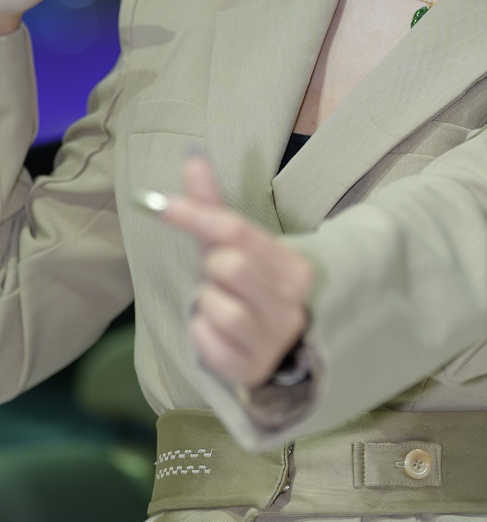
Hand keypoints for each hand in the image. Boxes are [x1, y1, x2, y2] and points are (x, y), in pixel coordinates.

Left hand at [139, 154, 313, 389]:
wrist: (277, 351)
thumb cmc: (251, 288)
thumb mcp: (237, 247)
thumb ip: (213, 204)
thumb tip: (192, 155)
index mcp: (293, 265)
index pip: (238, 230)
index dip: (195, 214)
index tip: (158, 203)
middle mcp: (291, 301)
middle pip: (226, 264)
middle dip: (211, 268)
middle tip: (220, 278)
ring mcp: (274, 337)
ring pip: (216, 305)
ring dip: (207, 303)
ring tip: (223, 306)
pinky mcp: (251, 367)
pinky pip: (206, 339)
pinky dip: (203, 333)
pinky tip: (220, 334)